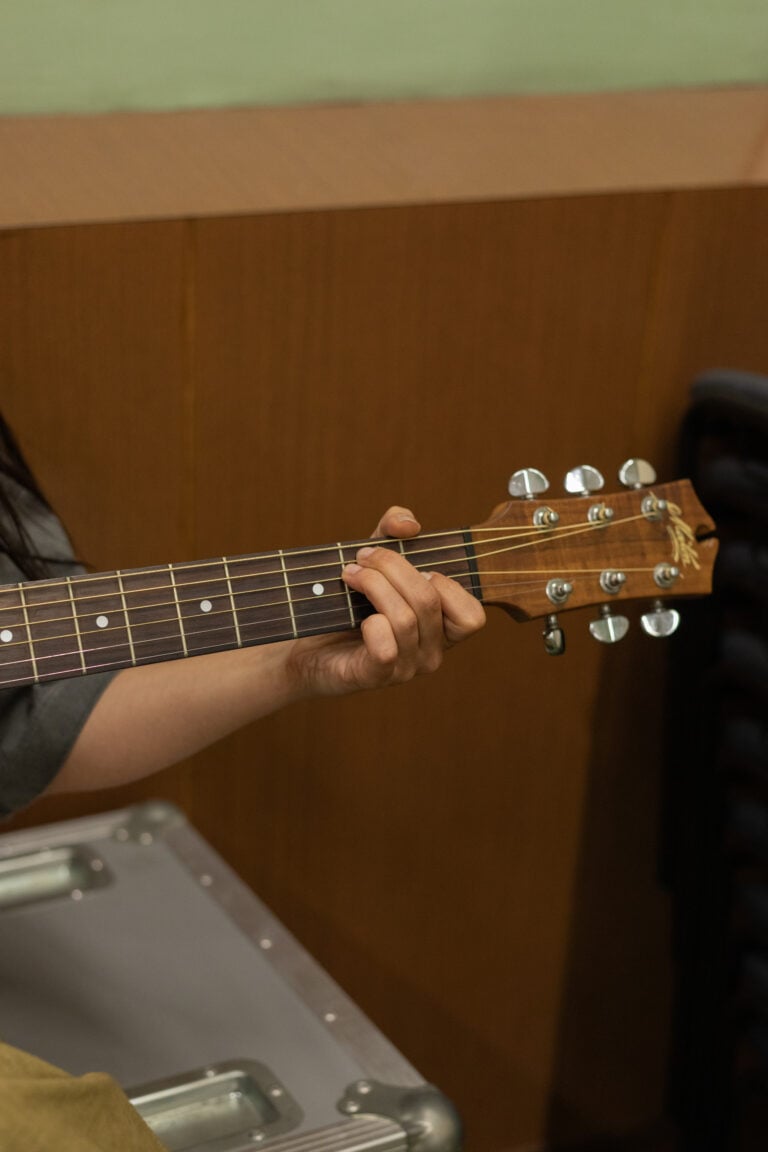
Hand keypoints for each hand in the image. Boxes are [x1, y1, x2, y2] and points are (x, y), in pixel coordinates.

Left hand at [287, 506, 485, 696]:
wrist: (306, 647)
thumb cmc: (347, 602)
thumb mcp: (375, 556)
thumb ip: (394, 529)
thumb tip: (409, 524)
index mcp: (441, 630)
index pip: (472, 617)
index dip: (447, 585)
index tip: (416, 567)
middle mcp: (430, 654)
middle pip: (428, 601)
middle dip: (392, 566)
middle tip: (362, 556)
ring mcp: (405, 669)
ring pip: (404, 619)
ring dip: (372, 585)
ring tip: (349, 574)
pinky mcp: (375, 677)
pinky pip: (385, 647)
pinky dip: (370, 623)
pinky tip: (356, 615)